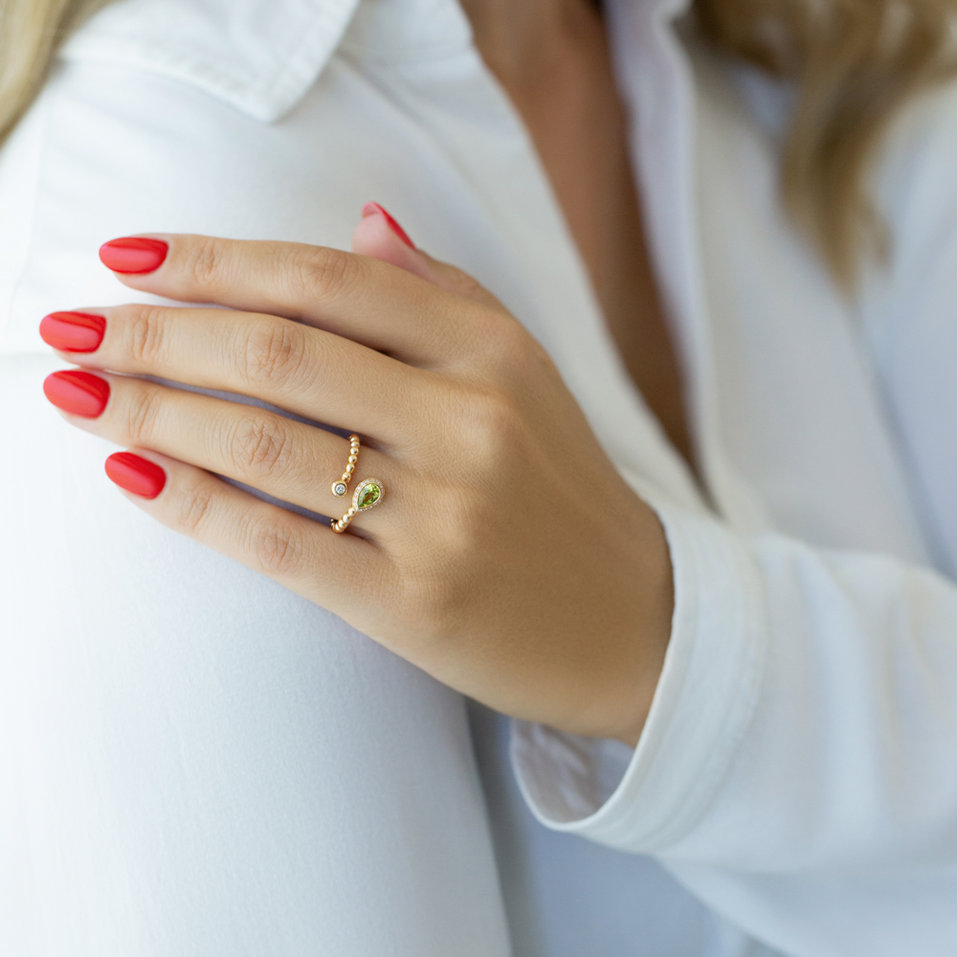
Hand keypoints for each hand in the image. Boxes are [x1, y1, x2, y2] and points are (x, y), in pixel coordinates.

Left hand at [38, 204, 673, 746]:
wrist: (634, 622)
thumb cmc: (563, 493)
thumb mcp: (527, 375)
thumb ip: (446, 294)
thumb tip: (362, 223)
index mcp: (493, 353)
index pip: (329, 281)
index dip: (217, 262)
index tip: (130, 255)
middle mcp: (471, 423)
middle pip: (281, 352)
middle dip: (157, 332)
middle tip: (72, 324)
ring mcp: (444, 515)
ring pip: (267, 443)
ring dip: (153, 409)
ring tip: (75, 388)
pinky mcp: (415, 602)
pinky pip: (281, 542)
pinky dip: (195, 504)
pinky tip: (130, 474)